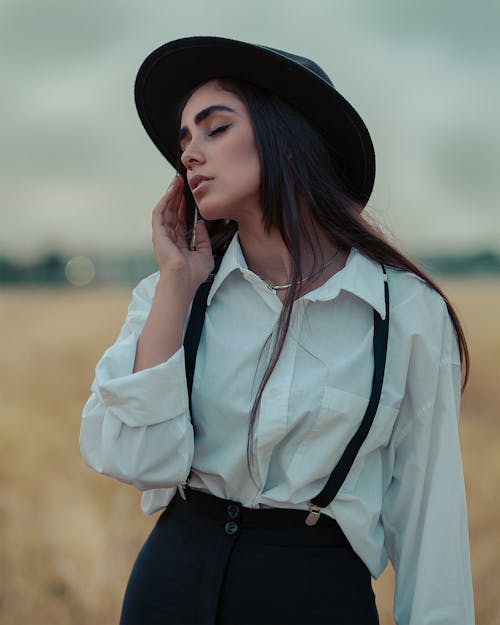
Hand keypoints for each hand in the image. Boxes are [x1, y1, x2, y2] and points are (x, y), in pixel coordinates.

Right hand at [152, 175, 213, 291]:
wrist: (183, 281)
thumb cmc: (193, 274)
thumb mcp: (205, 254)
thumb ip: (203, 239)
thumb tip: (200, 224)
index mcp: (179, 243)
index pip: (180, 220)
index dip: (184, 206)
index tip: (189, 194)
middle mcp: (169, 237)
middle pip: (172, 211)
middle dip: (177, 196)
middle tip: (182, 181)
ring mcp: (163, 235)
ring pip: (166, 209)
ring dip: (170, 194)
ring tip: (176, 181)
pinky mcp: (158, 233)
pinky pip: (160, 213)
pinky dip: (165, 201)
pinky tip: (171, 191)